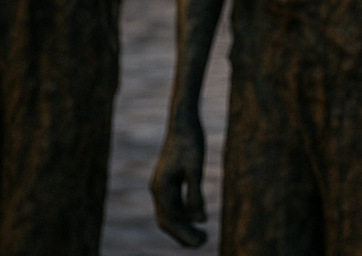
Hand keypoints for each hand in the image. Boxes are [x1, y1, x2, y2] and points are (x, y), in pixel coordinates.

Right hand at [150, 117, 207, 247]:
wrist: (184, 119)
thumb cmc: (190, 141)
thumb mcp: (196, 168)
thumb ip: (196, 194)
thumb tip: (200, 220)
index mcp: (161, 188)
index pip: (170, 221)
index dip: (184, 234)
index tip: (201, 242)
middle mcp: (158, 188)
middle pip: (168, 220)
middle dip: (183, 234)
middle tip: (203, 242)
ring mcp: (163, 184)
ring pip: (171, 213)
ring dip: (184, 225)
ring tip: (202, 234)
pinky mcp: (170, 179)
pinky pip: (175, 203)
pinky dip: (185, 212)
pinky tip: (198, 215)